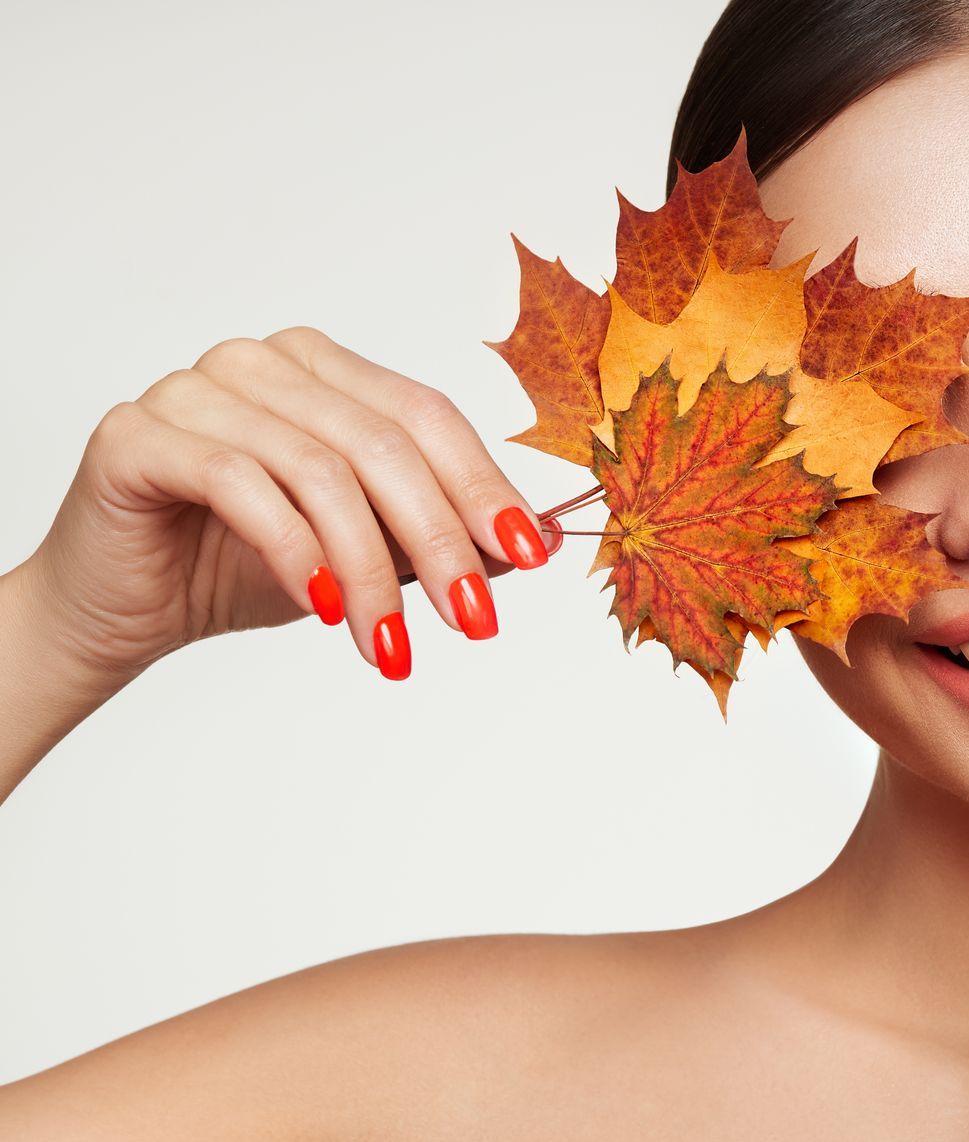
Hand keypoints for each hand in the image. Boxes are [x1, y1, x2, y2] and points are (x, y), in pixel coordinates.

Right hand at [19, 325, 560, 682]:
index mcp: (323, 369)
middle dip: (441, 539)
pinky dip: (293, 551)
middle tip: (473, 620)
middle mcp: (262, 363)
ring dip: (368, 569)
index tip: (532, 558)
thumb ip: (437, 535)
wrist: (125, 609)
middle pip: (383, 443)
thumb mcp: (363, 553)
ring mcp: (194, 388)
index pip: (426, 416)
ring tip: (389, 641)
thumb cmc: (243, 569)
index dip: (484, 486)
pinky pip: (239, 484)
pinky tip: (321, 608)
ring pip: (318, 470)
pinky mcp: (137, 434)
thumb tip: (533, 541)